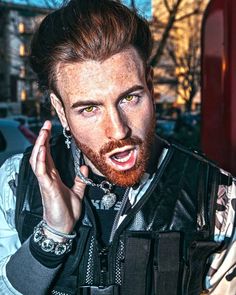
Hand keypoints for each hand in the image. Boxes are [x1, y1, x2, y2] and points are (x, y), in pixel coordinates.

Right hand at [29, 120, 87, 237]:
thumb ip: (80, 180)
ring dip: (40, 146)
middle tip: (45, 125)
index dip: (47, 142)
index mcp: (54, 176)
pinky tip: (42, 151)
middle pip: (41, 154)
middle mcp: (48, 177)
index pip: (48, 155)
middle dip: (42, 139)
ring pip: (38, 160)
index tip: (49, 130)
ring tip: (42, 133)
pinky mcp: (47, 188)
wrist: (63, 227)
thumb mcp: (77, 192)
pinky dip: (41, 161)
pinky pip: (41, 172)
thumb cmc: (66, 211)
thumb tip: (84, 168)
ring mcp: (46, 182)